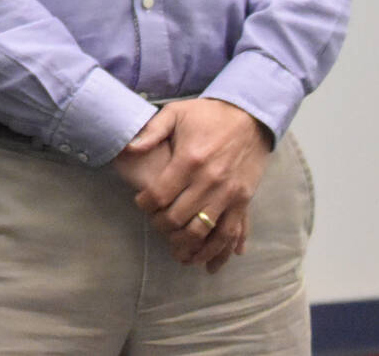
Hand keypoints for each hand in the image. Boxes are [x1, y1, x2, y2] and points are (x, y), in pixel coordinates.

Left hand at [116, 98, 269, 270]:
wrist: (250, 116)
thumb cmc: (208, 114)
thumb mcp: (175, 113)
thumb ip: (151, 132)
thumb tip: (128, 147)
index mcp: (190, 160)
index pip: (160, 194)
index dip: (145, 205)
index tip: (140, 203)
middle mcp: (210, 181)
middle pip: (180, 218)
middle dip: (162, 226)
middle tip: (155, 223)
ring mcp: (230, 193)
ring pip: (206, 232)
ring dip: (188, 247)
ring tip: (177, 253)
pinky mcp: (244, 200)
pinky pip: (232, 232)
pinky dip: (220, 251)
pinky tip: (208, 263)